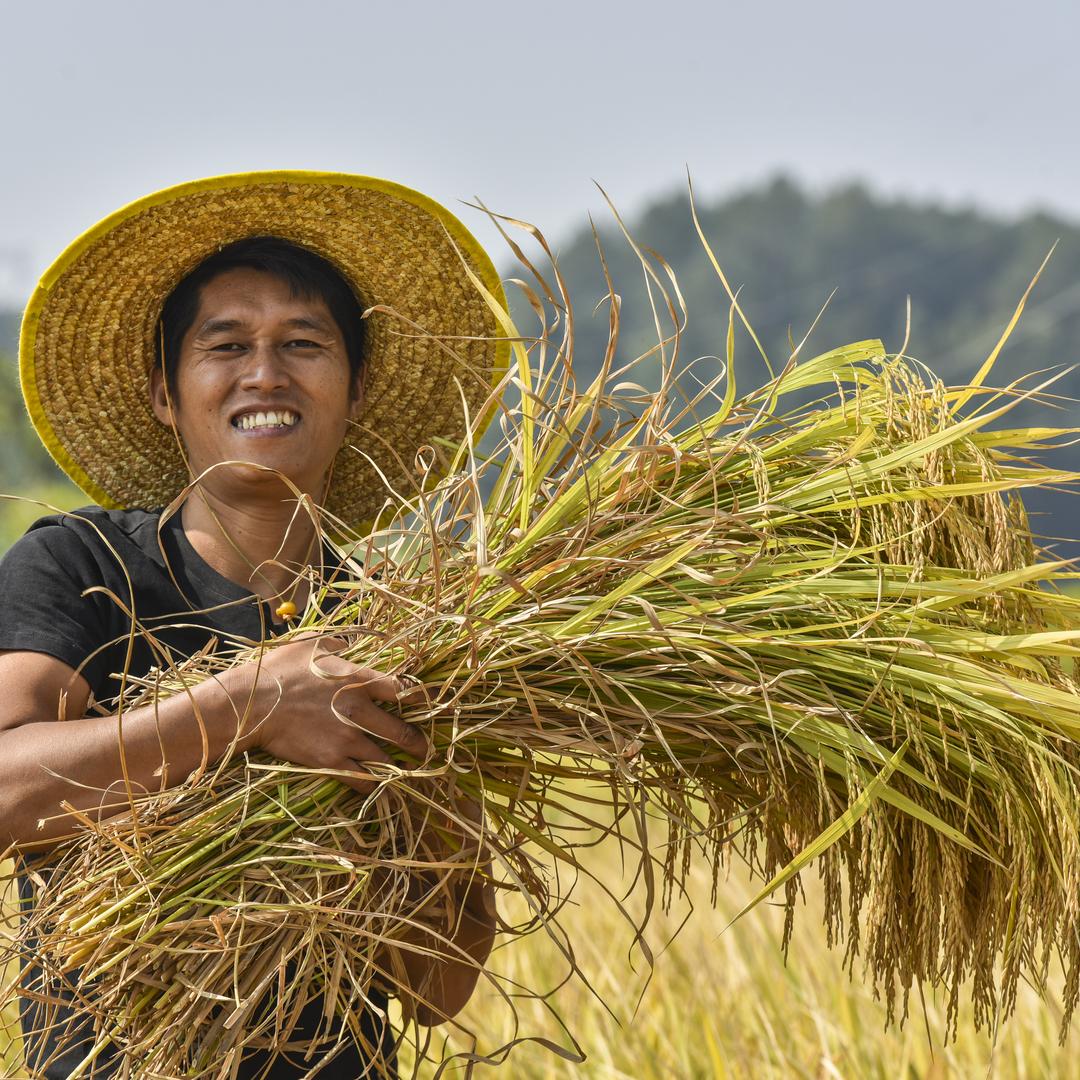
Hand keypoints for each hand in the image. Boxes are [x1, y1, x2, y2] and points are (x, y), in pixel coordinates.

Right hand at [237, 634, 428, 792]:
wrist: (251, 703)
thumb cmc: (280, 669)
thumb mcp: (312, 645)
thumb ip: (337, 644)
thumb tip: (349, 644)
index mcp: (359, 680)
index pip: (405, 689)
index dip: (423, 698)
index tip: (432, 703)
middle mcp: (360, 711)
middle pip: (404, 732)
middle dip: (419, 744)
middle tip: (424, 749)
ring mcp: (347, 739)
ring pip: (387, 761)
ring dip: (401, 768)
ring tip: (408, 773)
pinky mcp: (331, 761)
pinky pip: (363, 781)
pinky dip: (375, 787)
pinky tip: (382, 789)